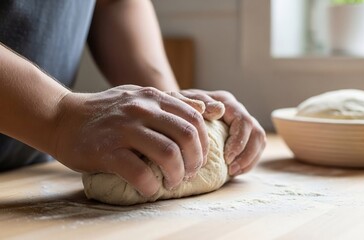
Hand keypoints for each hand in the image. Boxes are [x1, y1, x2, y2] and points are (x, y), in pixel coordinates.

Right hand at [52, 85, 208, 196]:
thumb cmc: (106, 112)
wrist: (62, 118)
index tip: (198, 158)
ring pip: (168, 154)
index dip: (203, 142)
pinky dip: (150, 186)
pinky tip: (149, 189)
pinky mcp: (106, 151)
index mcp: (153, 98)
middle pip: (187, 136)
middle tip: (189, 173)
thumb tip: (203, 108)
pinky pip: (139, 172)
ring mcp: (124, 129)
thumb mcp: (139, 97)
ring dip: (176, 175)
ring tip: (172, 182)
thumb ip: (170, 102)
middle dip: (195, 160)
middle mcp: (141, 109)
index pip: (194, 119)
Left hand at [179, 89, 266, 175]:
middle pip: (256, 132)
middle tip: (231, 168)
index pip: (244, 121)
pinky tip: (234, 172)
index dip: (239, 141)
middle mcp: (237, 110)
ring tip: (233, 172)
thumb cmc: (176, 107)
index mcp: (225, 101)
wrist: (173, 110)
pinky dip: (248, 162)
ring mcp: (241, 123)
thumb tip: (217, 110)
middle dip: (246, 153)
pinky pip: (256, 148)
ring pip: (259, 140)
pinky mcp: (242, 135)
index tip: (226, 158)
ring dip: (249, 159)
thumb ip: (196, 102)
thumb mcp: (179, 101)